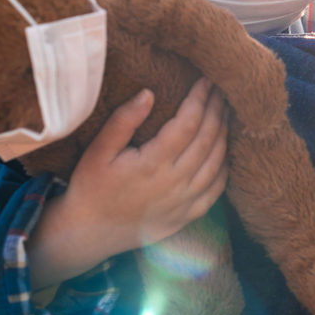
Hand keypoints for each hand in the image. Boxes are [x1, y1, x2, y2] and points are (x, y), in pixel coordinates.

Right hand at [28, 79, 228, 288]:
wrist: (89, 233)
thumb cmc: (91, 187)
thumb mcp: (97, 151)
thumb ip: (123, 121)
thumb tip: (149, 93)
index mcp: (152, 164)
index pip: (188, 123)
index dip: (200, 99)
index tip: (205, 81)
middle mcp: (174, 183)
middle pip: (208, 139)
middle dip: (216, 111)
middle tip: (220, 90)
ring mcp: (184, 202)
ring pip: (217, 162)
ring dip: (224, 134)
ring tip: (225, 112)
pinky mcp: (187, 216)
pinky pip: (216, 189)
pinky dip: (225, 166)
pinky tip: (223, 149)